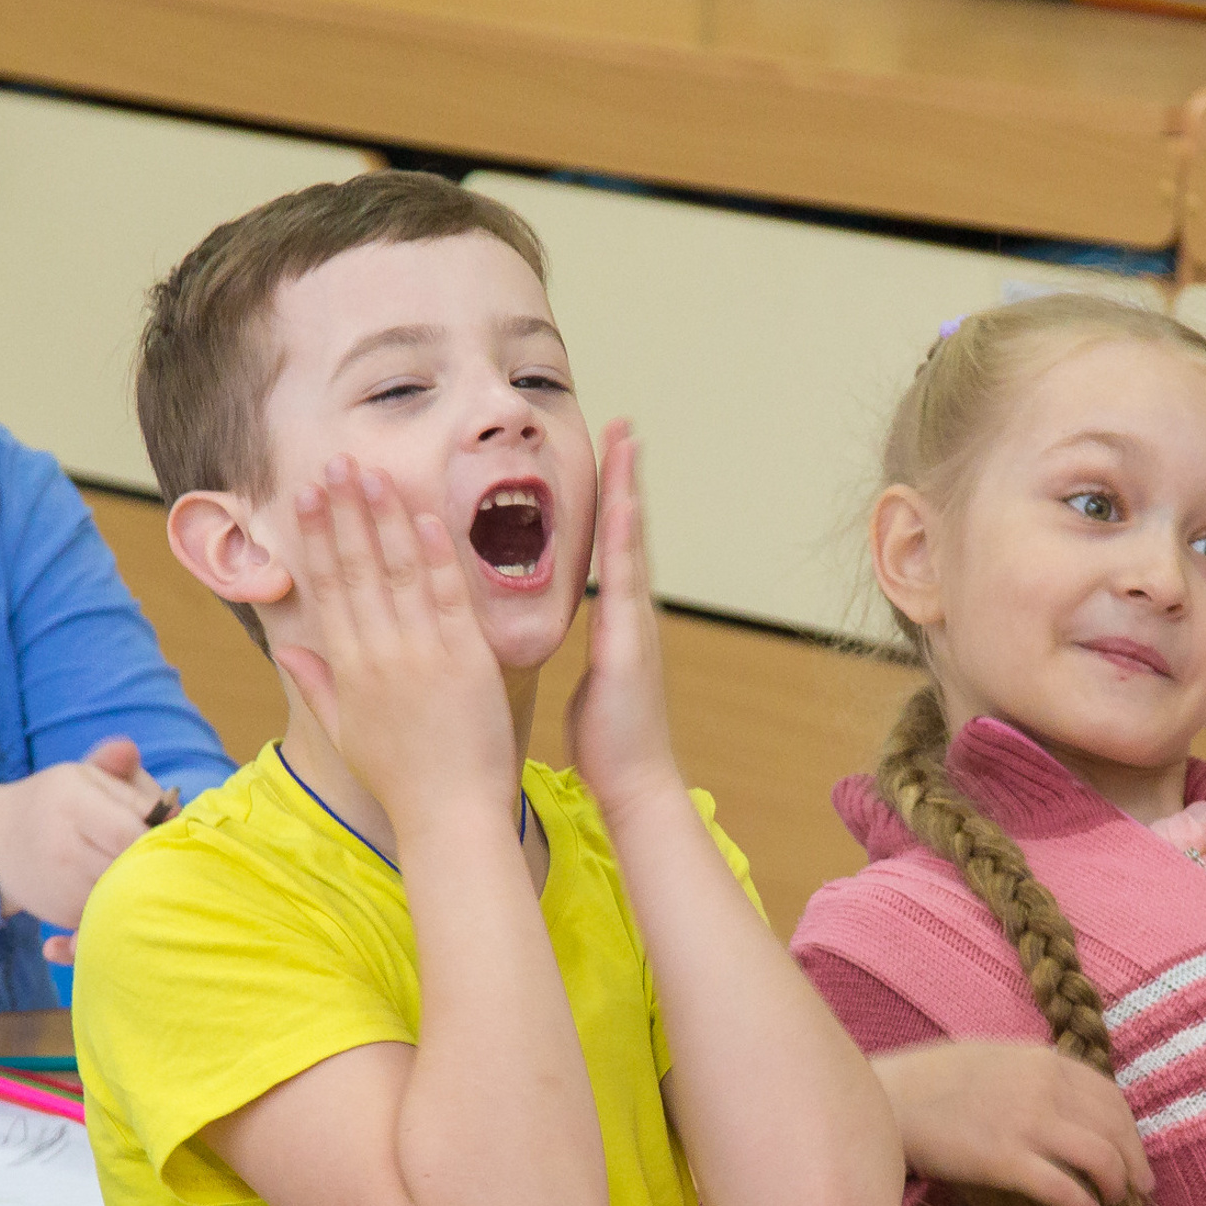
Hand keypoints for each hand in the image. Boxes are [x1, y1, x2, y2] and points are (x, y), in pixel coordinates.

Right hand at [0, 740, 166, 944]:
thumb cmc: (53, 802)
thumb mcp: (83, 775)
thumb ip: (119, 770)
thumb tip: (151, 774)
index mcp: (71, 803)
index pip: (130, 831)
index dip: (158, 832)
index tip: (165, 827)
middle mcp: (65, 850)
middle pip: (133, 864)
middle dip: (155, 856)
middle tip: (159, 847)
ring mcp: (64, 888)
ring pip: (127, 890)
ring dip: (142, 879)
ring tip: (137, 862)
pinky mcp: (67, 915)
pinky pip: (114, 909)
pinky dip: (123, 898)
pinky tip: (117, 882)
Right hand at [270, 458, 520, 840]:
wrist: (450, 818)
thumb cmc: (402, 781)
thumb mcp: (346, 735)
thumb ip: (317, 686)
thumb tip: (285, 650)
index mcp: (348, 670)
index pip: (328, 588)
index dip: (317, 537)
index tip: (308, 495)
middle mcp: (380, 655)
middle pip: (357, 569)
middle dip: (344, 512)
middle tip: (334, 463)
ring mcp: (423, 655)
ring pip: (399, 573)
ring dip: (385, 518)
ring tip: (372, 473)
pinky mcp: (467, 661)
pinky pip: (449, 597)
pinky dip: (436, 556)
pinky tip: (424, 517)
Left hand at [564, 425, 681, 826]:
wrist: (636, 782)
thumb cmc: (608, 742)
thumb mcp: (588, 682)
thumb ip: (583, 651)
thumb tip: (568, 638)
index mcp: (616, 620)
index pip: (610, 547)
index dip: (610, 499)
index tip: (605, 454)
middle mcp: (632, 612)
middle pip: (628, 530)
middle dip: (625, 475)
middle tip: (622, 423)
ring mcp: (637, 622)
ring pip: (632, 542)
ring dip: (630, 489)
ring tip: (626, 440)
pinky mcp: (632, 639)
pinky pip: (627, 579)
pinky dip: (628, 538)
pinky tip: (625, 503)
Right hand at [873, 1043, 1150, 1205]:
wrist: (887, 1100)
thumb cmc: (929, 1080)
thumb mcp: (991, 1056)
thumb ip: (1031, 1072)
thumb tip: (1062, 1094)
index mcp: (1042, 1059)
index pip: (1110, 1096)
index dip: (1130, 1130)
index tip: (1133, 1152)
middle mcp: (1044, 1087)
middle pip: (1115, 1129)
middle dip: (1133, 1162)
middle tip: (1138, 1187)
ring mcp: (1027, 1123)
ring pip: (1101, 1159)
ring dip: (1116, 1185)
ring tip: (1112, 1203)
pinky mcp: (1006, 1161)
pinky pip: (1064, 1189)